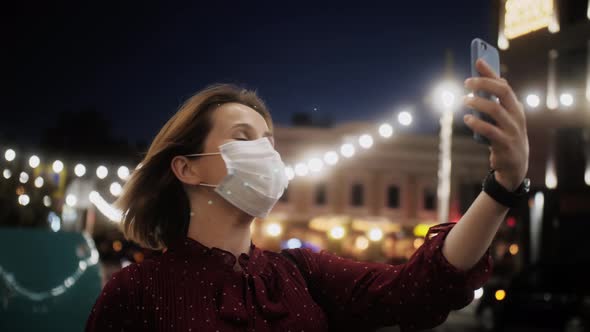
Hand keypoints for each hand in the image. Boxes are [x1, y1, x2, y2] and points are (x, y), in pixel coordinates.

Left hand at [463, 59, 528, 190]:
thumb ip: (495, 104)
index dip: (490, 72)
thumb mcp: (503, 120)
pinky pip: (490, 130)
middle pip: (502, 92)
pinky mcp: (504, 145)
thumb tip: (485, 82)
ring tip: (464, 100)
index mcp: (515, 108)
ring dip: (477, 102)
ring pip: (495, 109)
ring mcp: (512, 130)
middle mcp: (516, 117)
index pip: (503, 84)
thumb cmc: (504, 138)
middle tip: (467, 82)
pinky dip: (477, 123)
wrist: (515, 167)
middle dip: (484, 83)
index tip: (477, 60)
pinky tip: (467, 118)